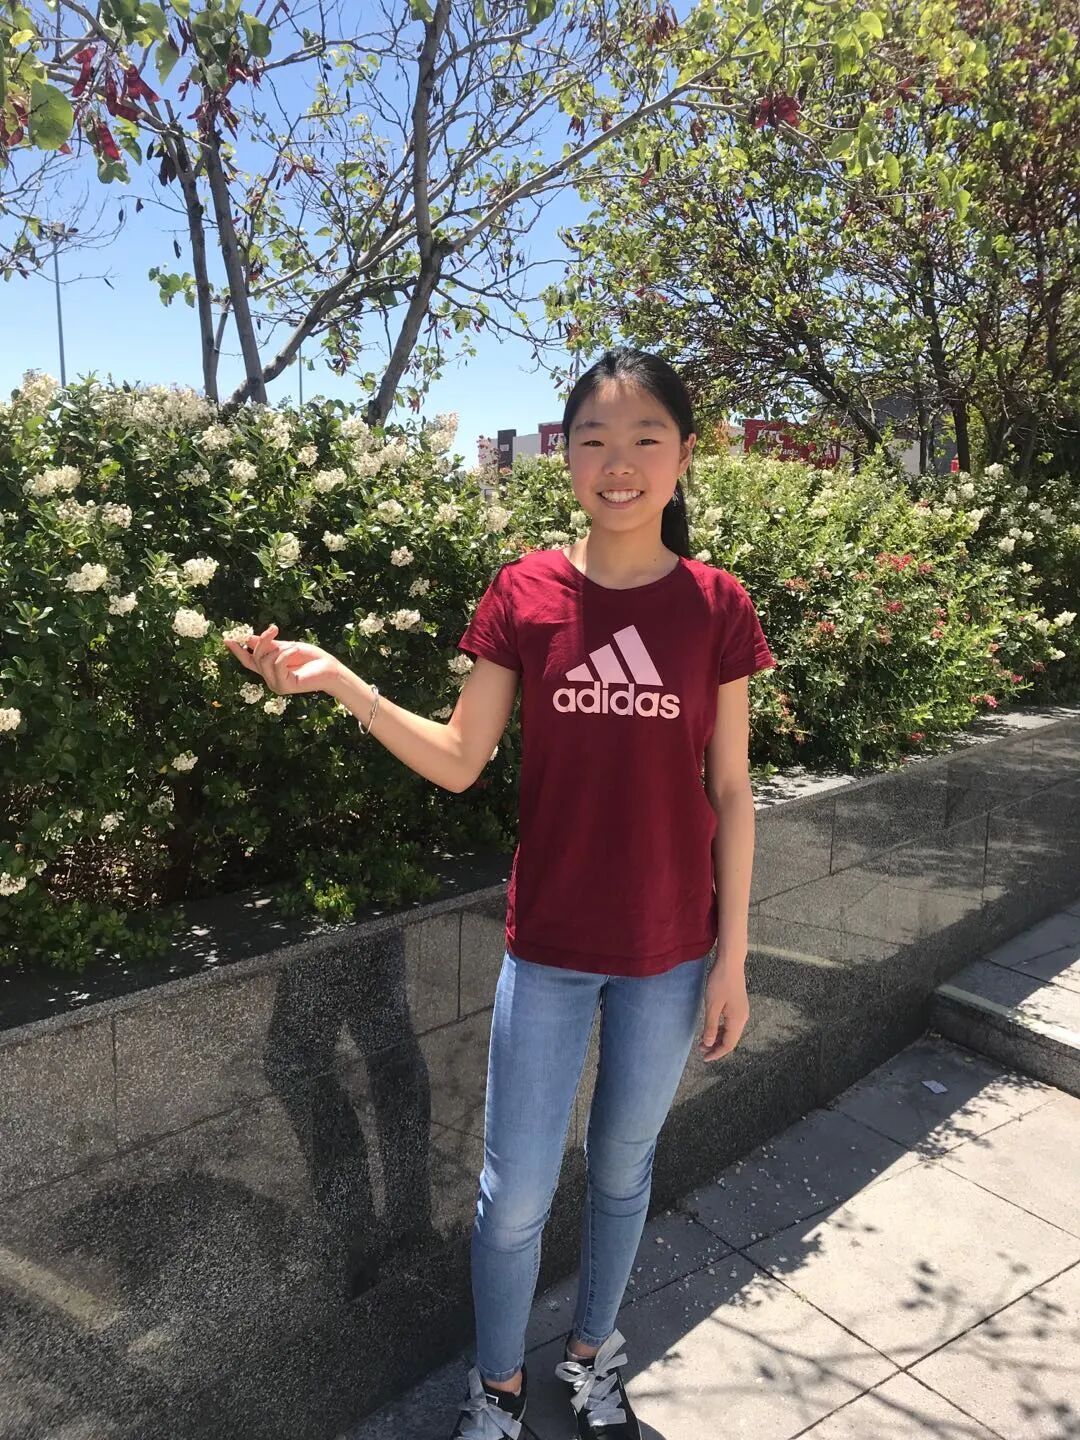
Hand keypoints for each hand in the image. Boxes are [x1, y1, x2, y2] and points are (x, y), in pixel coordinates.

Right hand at [223, 623, 342, 695]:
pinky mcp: (284, 687)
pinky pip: (277, 664)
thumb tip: (247, 639)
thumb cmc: (312, 659)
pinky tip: (296, 651)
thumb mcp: (287, 647)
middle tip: (274, 628)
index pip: (248, 661)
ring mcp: (276, 685)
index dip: (237, 651)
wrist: (330, 669)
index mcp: (270, 669)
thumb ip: (269, 644)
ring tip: (294, 647)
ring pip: (264, 661)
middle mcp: (270, 678)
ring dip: (279, 648)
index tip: (226, 639)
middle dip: (262, 641)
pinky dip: (286, 654)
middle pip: (254, 657)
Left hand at [699, 957, 748, 1061]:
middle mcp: (742, 1018)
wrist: (730, 963)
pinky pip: (730, 1023)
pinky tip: (711, 1028)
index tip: (704, 1058)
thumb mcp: (712, 1006)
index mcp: (737, 1020)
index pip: (728, 1044)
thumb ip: (710, 1026)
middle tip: (701, 1050)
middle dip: (716, 1047)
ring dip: (717, 1038)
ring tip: (703, 1040)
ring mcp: (742, 1012)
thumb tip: (708, 1044)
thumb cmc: (720, 982)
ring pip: (730, 1032)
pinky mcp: (738, 1006)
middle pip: (731, 1040)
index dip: (717, 1053)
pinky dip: (720, 1029)